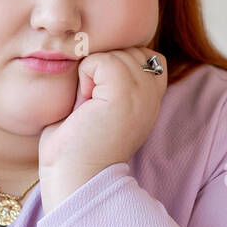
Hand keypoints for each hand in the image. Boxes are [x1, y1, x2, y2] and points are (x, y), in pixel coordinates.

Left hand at [37, 44, 167, 206]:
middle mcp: (152, 94)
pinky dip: (84, 77)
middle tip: (90, 107)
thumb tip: (89, 46)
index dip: (110, 67)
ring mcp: (142, 93)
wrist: (76, 180)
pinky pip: (100, 60)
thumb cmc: (74, 148)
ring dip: (90, 75)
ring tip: (88, 108)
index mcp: (150, 97)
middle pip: (125, 47)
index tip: (97, 103)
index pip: (140, 52)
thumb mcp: (94, 104)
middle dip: (99, 69)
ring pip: (113, 52)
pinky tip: (84, 105)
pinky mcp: (125, 94)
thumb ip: (103, 77)